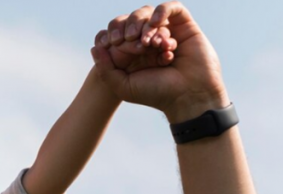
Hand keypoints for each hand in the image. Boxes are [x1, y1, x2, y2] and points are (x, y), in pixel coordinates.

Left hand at [92, 2, 227, 121]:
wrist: (187, 96)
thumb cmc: (156, 94)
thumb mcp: (122, 86)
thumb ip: (105, 68)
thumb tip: (95, 47)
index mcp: (134, 53)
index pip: (118, 33)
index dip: (113, 34)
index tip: (113, 43)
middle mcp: (150, 41)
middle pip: (133, 21)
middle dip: (128, 27)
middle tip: (130, 39)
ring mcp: (168, 32)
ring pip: (150, 14)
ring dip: (144, 25)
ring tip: (148, 42)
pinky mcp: (186, 26)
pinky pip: (173, 8)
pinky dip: (162, 11)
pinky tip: (156, 23)